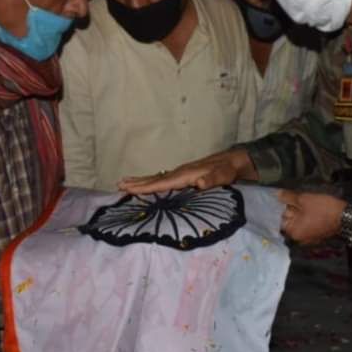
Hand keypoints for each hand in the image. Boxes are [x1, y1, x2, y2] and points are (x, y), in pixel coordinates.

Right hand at [118, 148, 257, 193]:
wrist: (233, 161)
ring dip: (141, 182)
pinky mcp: (183, 175)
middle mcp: (179, 172)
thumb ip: (212, 180)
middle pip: (154, 179)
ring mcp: (180, 173)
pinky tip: (146, 184)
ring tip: (124, 183)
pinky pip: (163, 179)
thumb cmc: (228, 171)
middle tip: (118, 185)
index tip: (129, 190)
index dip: (146, 187)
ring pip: (156, 178)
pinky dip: (151, 181)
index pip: (162, 183)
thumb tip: (200, 183)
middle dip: (137, 183)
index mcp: (185, 175)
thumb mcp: (223, 176)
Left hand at [277, 190, 345, 245]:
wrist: (346, 216)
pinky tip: (302, 206)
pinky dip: (303, 216)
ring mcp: (308, 236)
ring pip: (297, 221)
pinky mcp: (316, 233)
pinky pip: (305, 223)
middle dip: (285, 209)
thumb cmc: (323, 209)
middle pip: (288, 221)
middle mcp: (299, 237)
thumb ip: (288, 197)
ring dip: (295, 211)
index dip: (275, 209)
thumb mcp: (304, 199)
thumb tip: (276, 194)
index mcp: (294, 232)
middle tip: (281, 196)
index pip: (278, 220)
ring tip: (291, 198)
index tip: (271, 199)